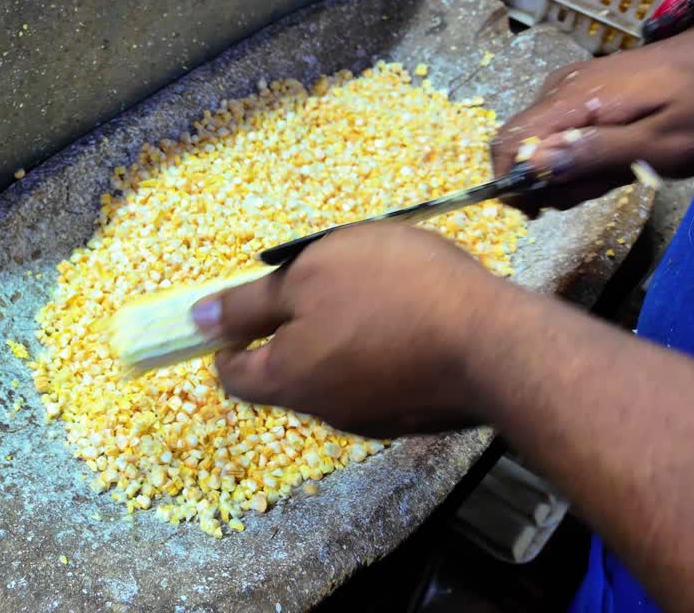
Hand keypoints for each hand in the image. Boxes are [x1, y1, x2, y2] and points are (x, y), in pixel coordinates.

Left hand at [190, 223, 519, 437]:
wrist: (498, 343)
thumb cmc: (392, 293)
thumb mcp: (307, 274)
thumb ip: (249, 302)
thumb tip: (196, 319)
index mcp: (286, 379)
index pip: (232, 375)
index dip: (227, 340)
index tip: (245, 307)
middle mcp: (324, 411)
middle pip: (286, 374)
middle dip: (291, 331)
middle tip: (319, 284)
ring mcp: (374, 419)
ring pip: (336, 375)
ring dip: (340, 337)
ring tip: (373, 291)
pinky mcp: (417, 415)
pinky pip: (381, 379)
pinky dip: (382, 349)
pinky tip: (410, 316)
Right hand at [492, 21, 693, 215]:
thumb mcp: (660, 144)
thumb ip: (596, 153)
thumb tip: (534, 163)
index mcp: (574, 99)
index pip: (507, 141)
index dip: (512, 182)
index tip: (542, 208)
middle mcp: (559, 88)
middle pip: (520, 146)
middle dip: (550, 179)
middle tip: (600, 187)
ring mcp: (569, 86)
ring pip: (540, 141)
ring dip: (569, 169)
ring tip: (616, 170)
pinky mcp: (581, 90)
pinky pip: (558, 129)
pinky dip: (578, 152)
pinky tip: (613, 154)